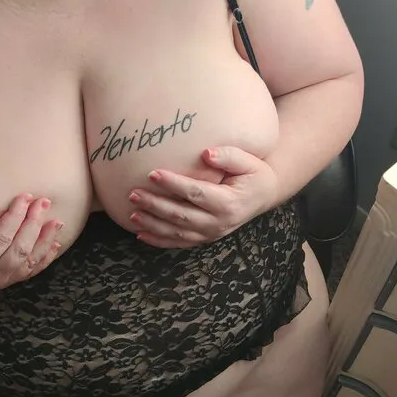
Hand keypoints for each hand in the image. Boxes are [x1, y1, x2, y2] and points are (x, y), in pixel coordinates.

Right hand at [0, 194, 63, 287]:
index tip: (25, 196)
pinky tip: (55, 244)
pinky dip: (44, 258)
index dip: (15, 217)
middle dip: (34, 225)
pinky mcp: (5, 280)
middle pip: (19, 250)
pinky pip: (29, 271)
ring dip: (45, 241)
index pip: (1, 238)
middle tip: (43, 202)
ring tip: (57, 221)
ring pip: (29, 263)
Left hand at [128, 147, 278, 247]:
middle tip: (134, 193)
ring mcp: (211, 233)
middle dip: (155, 205)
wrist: (263, 195)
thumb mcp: (249, 161)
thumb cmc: (254, 173)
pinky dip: (159, 241)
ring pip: (176, 233)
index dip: (173, 185)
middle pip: (181, 215)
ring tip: (132, 213)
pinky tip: (140, 234)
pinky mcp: (204, 238)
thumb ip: (229, 156)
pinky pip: (179, 243)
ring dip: (152, 224)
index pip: (195, 193)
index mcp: (229, 203)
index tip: (153, 173)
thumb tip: (206, 153)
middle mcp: (219, 222)